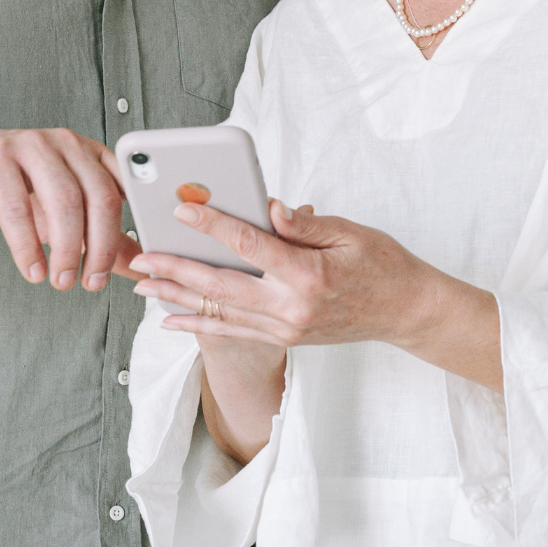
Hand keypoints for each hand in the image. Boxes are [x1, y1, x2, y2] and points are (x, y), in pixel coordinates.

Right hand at [0, 123, 134, 290]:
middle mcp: (63, 142)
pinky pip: (17, 209)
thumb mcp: (59, 213)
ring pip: (63, 202)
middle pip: (98, 196)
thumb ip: (99, 235)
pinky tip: (32, 270)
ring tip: (61, 280)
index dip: (129, 229)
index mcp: (87, 151)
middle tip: (91, 282)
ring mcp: (29, 145)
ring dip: (66, 249)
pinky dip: (27, 247)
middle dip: (100, 247)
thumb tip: (136, 267)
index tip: (128, 267)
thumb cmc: (10, 188)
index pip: (123, 188)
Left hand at [129, 199, 502, 388]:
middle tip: (142, 255)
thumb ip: (304, 223)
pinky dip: (199, 324)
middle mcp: (290, 309)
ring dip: (177, 297)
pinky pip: (232, 332)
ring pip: (218, 312)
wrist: (406, 312)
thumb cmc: (383, 265)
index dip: (212, 225)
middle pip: (220, 286)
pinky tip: (171, 318)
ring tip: (143, 284)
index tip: (182, 209)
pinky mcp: (283, 339)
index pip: (248, 245)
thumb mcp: (349, 232)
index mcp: (307, 276)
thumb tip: (268, 207)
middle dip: (175, 269)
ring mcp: (284, 329)